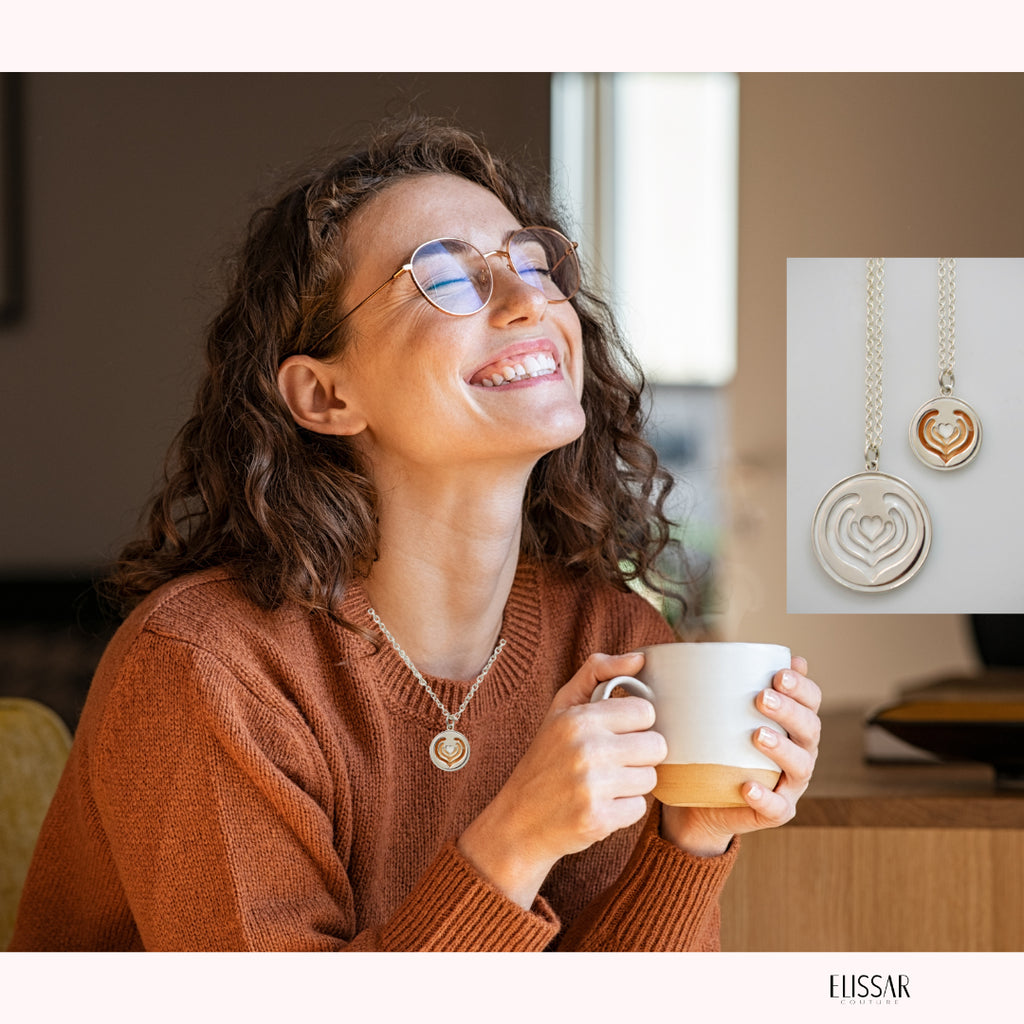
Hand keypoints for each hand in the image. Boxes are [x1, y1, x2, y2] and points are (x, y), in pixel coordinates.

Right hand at [457, 651, 666, 908]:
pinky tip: (600, 805)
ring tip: (604, 784)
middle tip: (613, 761)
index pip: (645, 711)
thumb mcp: (561, 708)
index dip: (635, 724)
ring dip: (632, 784)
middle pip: (656, 746)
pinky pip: (639, 809)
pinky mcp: (599, 820)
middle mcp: (586, 750)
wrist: (518, 821)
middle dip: (639, 755)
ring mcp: (593, 787)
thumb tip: (640, 658)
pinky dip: (623, 810)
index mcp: (579, 718)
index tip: (617, 733)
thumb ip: (597, 672)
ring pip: (650, 779)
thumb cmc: (545, 759)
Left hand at [660, 656, 821, 856]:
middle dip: (790, 711)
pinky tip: (749, 786)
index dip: (802, 687)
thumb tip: (715, 648)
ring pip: (800, 766)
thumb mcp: (717, 714)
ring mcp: (790, 785)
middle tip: (762, 698)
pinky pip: (777, 807)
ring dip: (782, 749)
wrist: (701, 800)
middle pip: (809, 729)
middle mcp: (800, 752)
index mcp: (792, 724)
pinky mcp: (775, 812)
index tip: (779, 673)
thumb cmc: (714, 746)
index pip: (810, 701)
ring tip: (757, 735)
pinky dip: (765, 797)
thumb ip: (723, 685)